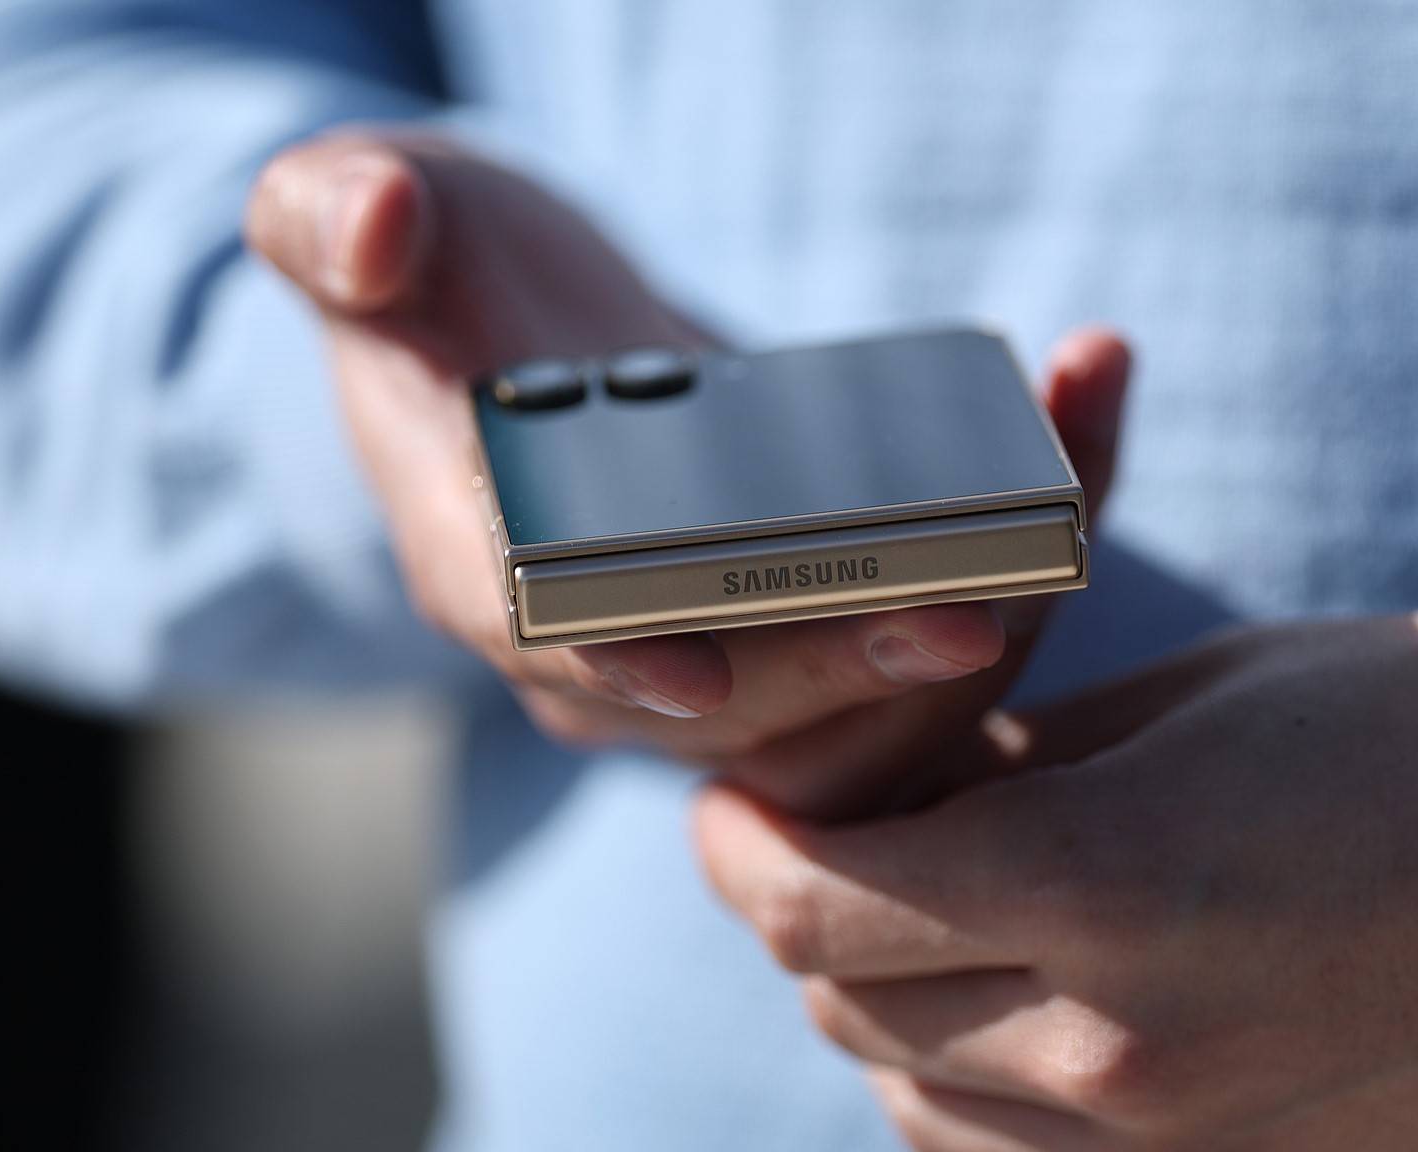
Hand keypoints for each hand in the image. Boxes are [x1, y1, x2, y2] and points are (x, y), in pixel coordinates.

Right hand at [244, 130, 1128, 816]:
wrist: (529, 340)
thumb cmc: (441, 279)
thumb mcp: (359, 218)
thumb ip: (335, 219)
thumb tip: (370, 227)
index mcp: (479, 558)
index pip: (538, 638)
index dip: (612, 661)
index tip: (697, 668)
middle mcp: (603, 641)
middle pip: (732, 704)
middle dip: (844, 670)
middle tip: (966, 615)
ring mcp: (720, 646)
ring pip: (851, 695)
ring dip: (971, 616)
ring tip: (1071, 499)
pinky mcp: (814, 618)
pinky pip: (917, 618)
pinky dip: (1014, 543)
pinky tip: (1082, 422)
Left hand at [699, 612, 1417, 1150]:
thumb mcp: (1199, 700)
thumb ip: (1025, 767)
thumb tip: (915, 801)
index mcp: (1098, 879)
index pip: (812, 904)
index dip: (738, 848)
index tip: (731, 803)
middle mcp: (1115, 1042)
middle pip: (843, 1008)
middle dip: (800, 918)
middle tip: (820, 839)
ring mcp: (1175, 1141)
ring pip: (916, 1104)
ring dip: (879, 1012)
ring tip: (916, 920)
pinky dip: (973, 1093)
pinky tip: (1011, 1013)